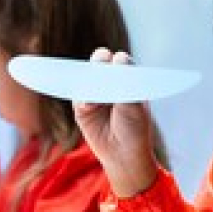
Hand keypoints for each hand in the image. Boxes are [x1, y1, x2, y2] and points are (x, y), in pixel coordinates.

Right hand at [72, 48, 158, 196]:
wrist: (123, 154)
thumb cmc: (134, 129)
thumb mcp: (133, 105)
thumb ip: (124, 83)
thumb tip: (118, 57)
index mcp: (127, 78)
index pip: (120, 59)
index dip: (118, 61)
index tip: (119, 65)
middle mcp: (110, 81)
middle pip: (100, 61)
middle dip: (99, 63)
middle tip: (102, 69)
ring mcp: (94, 92)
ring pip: (86, 76)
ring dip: (90, 81)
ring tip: (98, 95)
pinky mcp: (82, 106)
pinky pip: (78, 95)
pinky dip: (83, 97)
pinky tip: (89, 104)